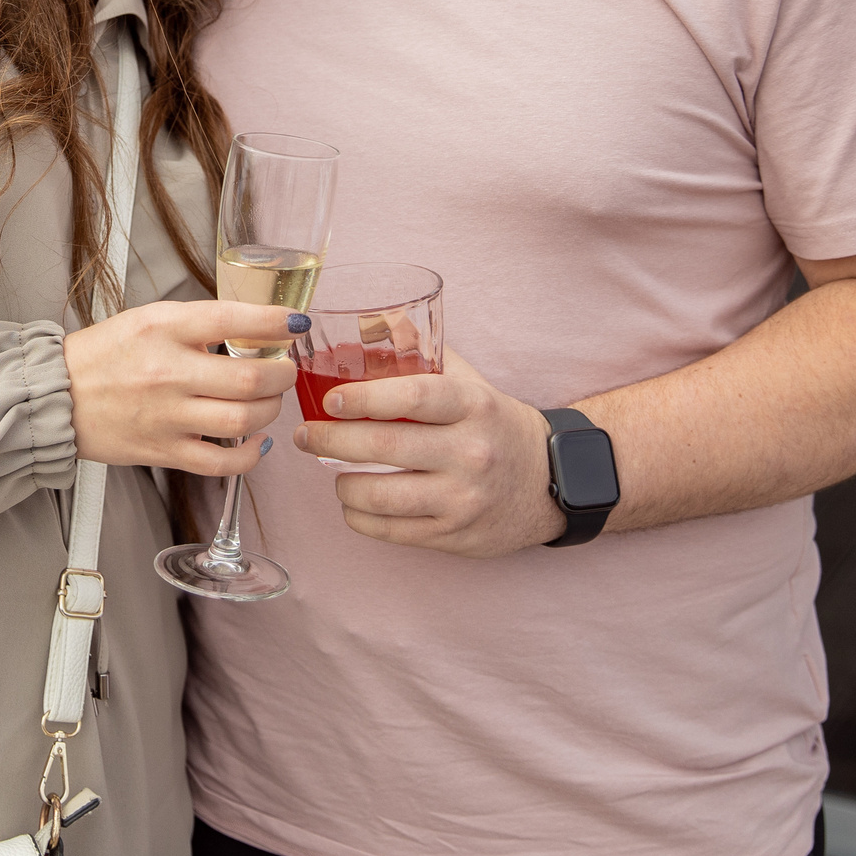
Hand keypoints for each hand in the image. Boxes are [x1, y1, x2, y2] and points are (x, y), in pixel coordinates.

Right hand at [63, 300, 296, 474]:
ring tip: (268, 401)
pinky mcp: (163, 451)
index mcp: (163, 328)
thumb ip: (198, 323)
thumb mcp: (149, 319)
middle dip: (282, 374)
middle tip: (285, 369)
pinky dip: (251, 455)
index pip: (232, 319)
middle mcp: (167, 372)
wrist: (57, 395)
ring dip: (270, 410)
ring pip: (243, 419)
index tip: (296, 323)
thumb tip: (253, 328)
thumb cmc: (103, 355)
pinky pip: (221, 462)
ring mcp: (167, 416)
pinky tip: (257, 441)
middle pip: (249, 378)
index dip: (275, 320)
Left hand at [291, 350, 567, 555]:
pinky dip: (359, 515)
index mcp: (473, 406)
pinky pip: (389, 530)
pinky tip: (354, 501)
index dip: (363, 397)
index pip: (412, 397)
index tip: (329, 400)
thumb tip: (373, 320)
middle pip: (385, 446)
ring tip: (330, 469)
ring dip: (342, 483)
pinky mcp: (454, 535)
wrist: (549, 482)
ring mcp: (463, 499)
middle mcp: (471, 453)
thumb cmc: (495, 424)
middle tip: (306, 435)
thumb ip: (423, 355)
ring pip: (380, 496)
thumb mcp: (471, 383)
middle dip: (331, 440)